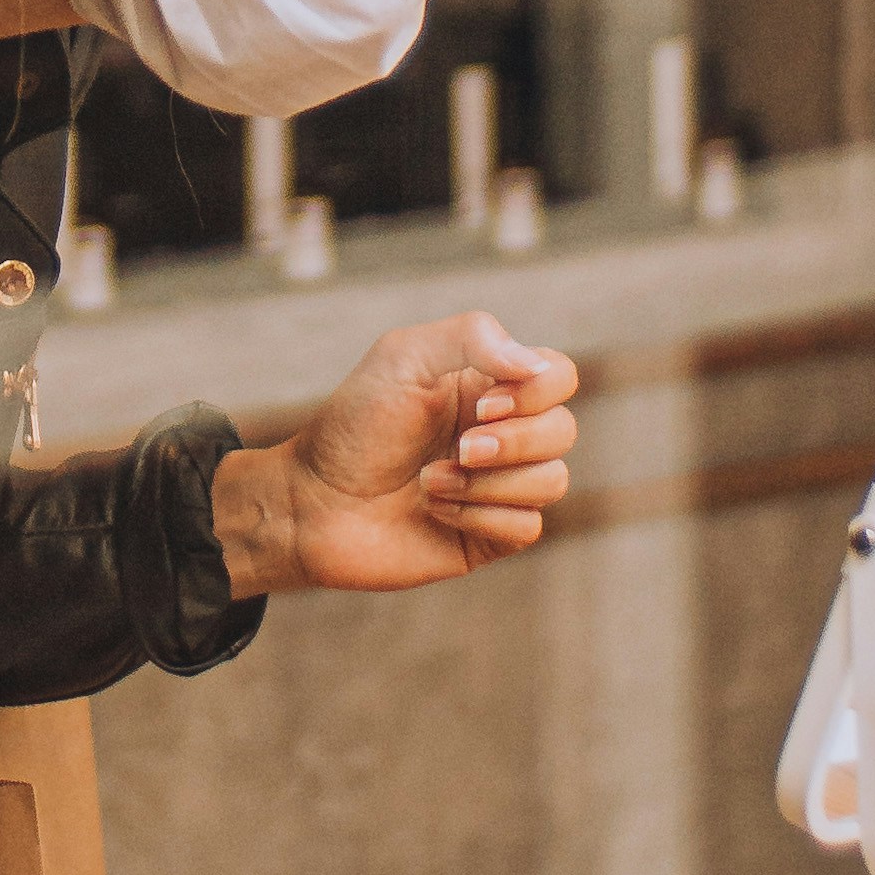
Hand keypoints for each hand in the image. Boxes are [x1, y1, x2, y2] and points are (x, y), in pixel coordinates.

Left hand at [210, 311, 580, 595]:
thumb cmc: (353, 426)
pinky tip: (434, 510)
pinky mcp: (488, 536)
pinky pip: (527, 527)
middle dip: (513, 442)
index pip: (558, 376)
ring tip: (430, 482)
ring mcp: (498, 487)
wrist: (312, 502)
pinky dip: (479, 516)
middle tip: (459, 447)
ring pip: (552, 482)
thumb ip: (473, 338)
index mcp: (489, 387)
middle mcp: (502, 434)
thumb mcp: (403, 358)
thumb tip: (535, 366)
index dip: (537, 391)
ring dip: (488, 482)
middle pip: (562, 432)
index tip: (482, 403)